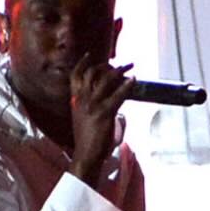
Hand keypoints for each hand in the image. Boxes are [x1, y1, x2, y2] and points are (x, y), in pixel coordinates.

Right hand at [69, 57, 132, 183]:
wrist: (85, 155)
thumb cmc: (87, 139)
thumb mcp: (83, 118)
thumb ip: (91, 105)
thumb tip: (108, 99)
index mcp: (75, 100)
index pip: (75, 75)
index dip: (82, 63)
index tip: (89, 54)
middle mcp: (82, 99)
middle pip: (93, 73)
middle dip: (107, 65)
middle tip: (120, 63)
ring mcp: (92, 105)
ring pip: (106, 80)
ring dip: (119, 71)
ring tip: (130, 67)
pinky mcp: (104, 113)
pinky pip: (118, 95)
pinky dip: (127, 86)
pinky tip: (134, 80)